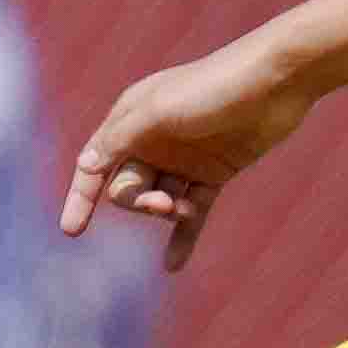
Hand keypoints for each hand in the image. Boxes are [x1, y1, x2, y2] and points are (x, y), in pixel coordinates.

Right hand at [61, 39, 317, 273]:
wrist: (276, 81)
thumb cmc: (214, 87)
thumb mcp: (160, 111)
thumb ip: (120, 139)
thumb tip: (85, 164)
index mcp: (131, 117)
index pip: (95, 163)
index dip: (80, 196)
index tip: (71, 231)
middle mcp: (153, 138)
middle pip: (127, 187)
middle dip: (138, 202)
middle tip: (162, 205)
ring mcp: (184, 157)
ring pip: (160, 200)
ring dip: (166, 214)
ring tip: (183, 211)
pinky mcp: (215, 171)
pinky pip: (193, 210)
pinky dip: (184, 236)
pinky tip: (172, 266)